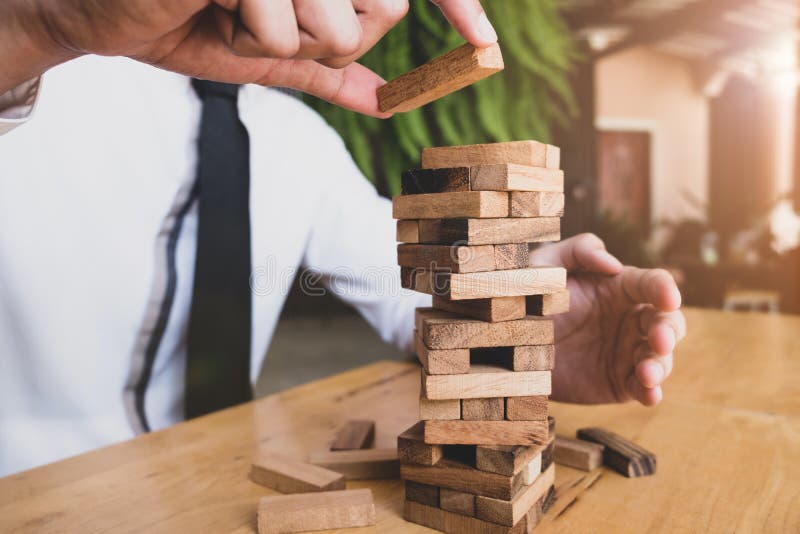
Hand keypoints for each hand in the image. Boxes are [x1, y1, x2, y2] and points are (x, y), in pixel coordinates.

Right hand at [0, 0, 496, 116]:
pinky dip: (250, 40)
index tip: (486, 45)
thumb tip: (389, 101)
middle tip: (266, 23)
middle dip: (327, 42)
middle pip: (381, 13)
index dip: (457, 5)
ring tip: (233, 14)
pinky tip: (211, 7)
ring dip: (282, 45)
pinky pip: (287, 31)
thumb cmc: (188, 23)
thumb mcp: (273, 56)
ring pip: (338, 29)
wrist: (110, 14)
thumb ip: (332, 73)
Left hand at [530, 234, 685, 405]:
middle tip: (659, 340)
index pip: (652, 283)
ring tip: (647, 373)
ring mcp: (629, 351)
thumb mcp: (545, 264)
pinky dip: (651, 392)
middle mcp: (632, 318)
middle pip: (667, 321)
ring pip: (660, 357)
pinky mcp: (620, 381)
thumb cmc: (532, 296)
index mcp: (620, 287)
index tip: (668, 298)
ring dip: (661, 364)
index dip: (665, 289)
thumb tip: (613, 264)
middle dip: (669, 330)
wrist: (511, 345)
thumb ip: (579, 250)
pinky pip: (642, 388)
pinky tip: (650, 396)